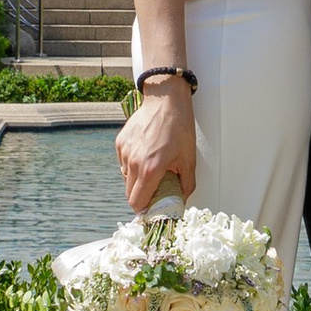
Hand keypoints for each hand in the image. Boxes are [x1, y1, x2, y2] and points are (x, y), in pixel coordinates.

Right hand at [116, 79, 197, 214]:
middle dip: (141, 196)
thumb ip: (186, 184)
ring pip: (126, 178)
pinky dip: (132, 165)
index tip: (151, 207)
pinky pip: (123, 163)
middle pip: (129, 193)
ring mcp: (125, 152)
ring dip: (136, 180)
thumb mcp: (189, 159)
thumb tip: (182, 199)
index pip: (137, 202)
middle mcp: (134, 163)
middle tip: (155, 189)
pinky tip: (145, 155)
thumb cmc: (179, 127)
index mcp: (151, 170)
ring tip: (152, 168)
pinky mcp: (120, 142)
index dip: (143, 209)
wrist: (165, 100)